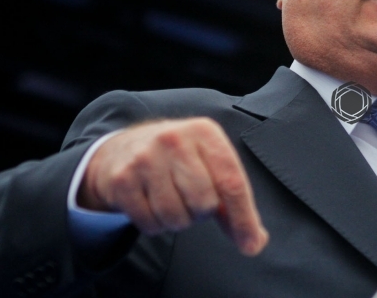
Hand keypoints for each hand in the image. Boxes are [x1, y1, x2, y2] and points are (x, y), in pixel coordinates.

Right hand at [78, 118, 268, 255]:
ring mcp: (145, 158)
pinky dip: (155, 225)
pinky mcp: (122, 179)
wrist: (123, 149)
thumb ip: (232, 199)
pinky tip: (151, 204)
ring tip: (170, 199)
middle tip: (190, 199)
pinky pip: (150, 224)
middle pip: (204, 203)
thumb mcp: (209, 164)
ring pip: (176, 217)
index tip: (251, 244)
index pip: (231, 182)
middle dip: (201, 213)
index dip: (244, 218)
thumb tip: (254, 241)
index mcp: (205, 132)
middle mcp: (175, 139)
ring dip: (177, 220)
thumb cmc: (178, 160)